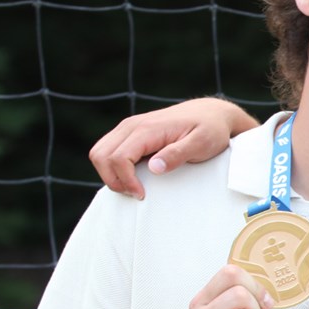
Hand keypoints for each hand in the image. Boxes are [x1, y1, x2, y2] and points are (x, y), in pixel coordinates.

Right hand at [89, 97, 259, 198]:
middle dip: (113, 180)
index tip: (142, 194)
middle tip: (136, 194)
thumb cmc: (209, 130)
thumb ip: (178, 154)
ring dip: (109, 174)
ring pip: (99, 152)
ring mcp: (128, 127)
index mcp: (147, 128)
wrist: (210, 113)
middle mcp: (131, 125)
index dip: (126, 181)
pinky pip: (107, 150)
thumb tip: (154, 168)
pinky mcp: (129, 132)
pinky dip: (112, 167)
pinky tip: (132, 177)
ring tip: (132, 187)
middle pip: (100, 155)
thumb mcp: (202, 143)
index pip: (119, 157)